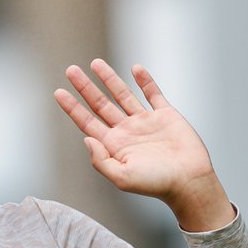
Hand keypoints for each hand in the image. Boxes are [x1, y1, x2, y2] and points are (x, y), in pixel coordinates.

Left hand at [54, 59, 234, 230]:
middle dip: (85, 87)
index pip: (87, 121)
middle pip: (100, 104)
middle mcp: (126, 131)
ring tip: (95, 63)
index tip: (58, 92)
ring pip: (123, 95)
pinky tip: (135, 68)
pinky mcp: (166, 116)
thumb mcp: (121, 177)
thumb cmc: (155, 184)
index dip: (72, 107)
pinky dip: (145, 81)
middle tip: (70, 70)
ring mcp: (145, 122)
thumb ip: (100, 160)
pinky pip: (153, 94)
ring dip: (109, 79)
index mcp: (113, 145)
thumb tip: (86, 139)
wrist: (189, 181)